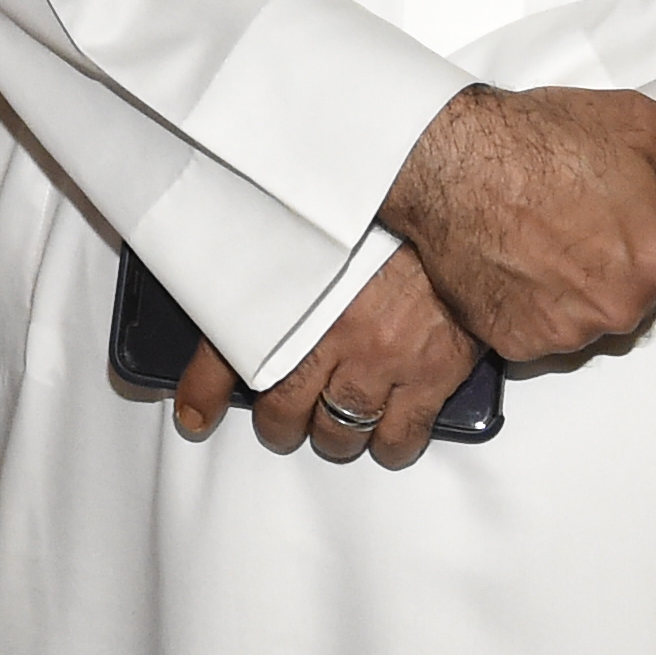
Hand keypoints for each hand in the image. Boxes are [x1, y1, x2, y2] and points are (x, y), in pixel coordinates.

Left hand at [170, 247, 482, 467]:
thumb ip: (272, 264)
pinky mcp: (433, 372)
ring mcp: (385, 357)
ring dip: (331, 437)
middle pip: (287, 406)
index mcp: (297, 293)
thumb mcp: (312, 233)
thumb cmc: (385, 220)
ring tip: (330, 431)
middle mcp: (335, 332)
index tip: (195, 413)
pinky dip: (389, 446)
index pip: (229, 350)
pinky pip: (402, 435)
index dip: (205, 390)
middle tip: (282, 424)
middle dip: (280, 424)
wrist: (460, 208)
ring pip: (341, 429)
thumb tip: (232, 299)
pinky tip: (383, 440)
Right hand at [379, 83, 655, 361]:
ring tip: (539, 242)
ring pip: (589, 324)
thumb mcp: (635, 125)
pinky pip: (539, 338)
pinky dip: (529, 311)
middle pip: (637, 305)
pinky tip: (513, 265)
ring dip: (573, 296)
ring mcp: (568, 330)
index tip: (625, 225)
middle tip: (575, 226)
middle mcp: (621, 306)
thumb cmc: (534, 141)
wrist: (447, 159)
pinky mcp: (518, 342)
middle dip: (615, 274)